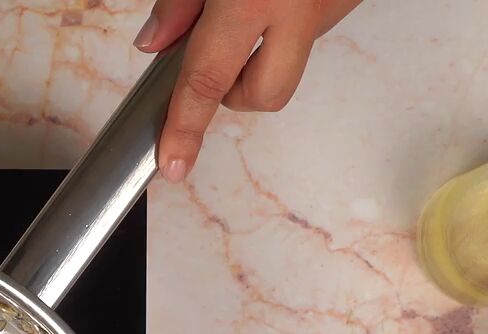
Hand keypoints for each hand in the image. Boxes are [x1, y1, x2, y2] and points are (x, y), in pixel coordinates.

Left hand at [133, 0, 363, 180]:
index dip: (185, 128)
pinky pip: (310, 31)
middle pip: (265, 96)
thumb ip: (180, 2)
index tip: (174, 163)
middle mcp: (300, 9)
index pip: (206, 81)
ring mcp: (333, 7)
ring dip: (263, 54)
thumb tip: (155, 43)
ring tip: (249, 7)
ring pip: (290, 64)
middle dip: (234, 92)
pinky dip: (289, 26)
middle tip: (219, 51)